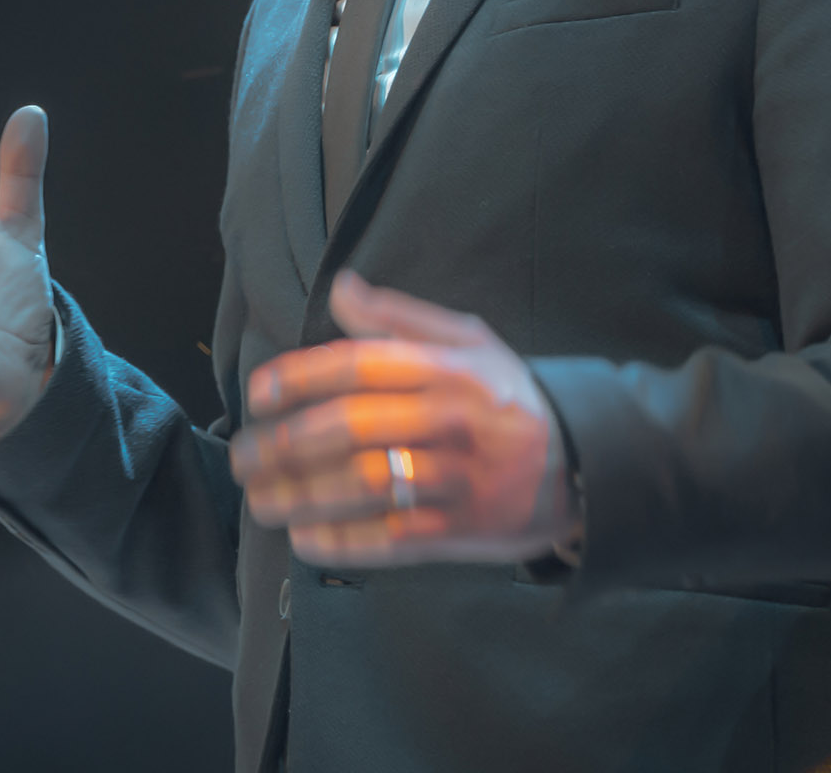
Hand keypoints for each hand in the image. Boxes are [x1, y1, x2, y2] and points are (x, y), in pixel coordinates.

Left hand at [228, 269, 573, 565]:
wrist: (588, 462)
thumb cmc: (511, 396)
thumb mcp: (468, 341)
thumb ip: (399, 318)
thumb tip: (339, 289)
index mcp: (444, 369)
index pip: (355, 367)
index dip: (298, 378)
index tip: (257, 395)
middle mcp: (448, 420)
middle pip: (347, 430)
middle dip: (282, 445)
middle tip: (243, 456)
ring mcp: (457, 479)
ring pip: (361, 487)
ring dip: (299, 495)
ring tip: (259, 500)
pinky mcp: (464, 531)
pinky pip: (391, 539)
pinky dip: (342, 541)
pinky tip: (304, 537)